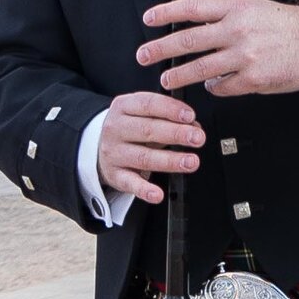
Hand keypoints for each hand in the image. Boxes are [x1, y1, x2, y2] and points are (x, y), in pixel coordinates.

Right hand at [96, 89, 203, 207]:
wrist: (99, 147)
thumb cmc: (131, 128)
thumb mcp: (145, 115)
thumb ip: (169, 118)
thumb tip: (195, 126)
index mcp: (123, 107)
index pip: (148, 104)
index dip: (171, 109)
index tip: (190, 116)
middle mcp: (116, 128)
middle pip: (148, 130)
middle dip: (176, 134)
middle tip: (198, 138)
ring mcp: (114, 152)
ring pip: (144, 157)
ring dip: (170, 160)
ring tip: (191, 162)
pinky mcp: (114, 175)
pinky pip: (130, 183)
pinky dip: (144, 190)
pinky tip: (158, 194)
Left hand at [138, 0, 298, 95]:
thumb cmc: (288, 24)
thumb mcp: (253, 7)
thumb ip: (221, 10)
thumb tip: (189, 3)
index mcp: (237, 9)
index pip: (193, 8)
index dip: (167, 13)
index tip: (149, 19)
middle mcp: (238, 30)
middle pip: (189, 39)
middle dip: (161, 49)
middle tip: (144, 56)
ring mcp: (246, 56)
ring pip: (201, 68)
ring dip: (180, 75)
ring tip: (168, 79)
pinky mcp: (254, 78)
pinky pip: (224, 87)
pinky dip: (214, 87)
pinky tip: (213, 86)